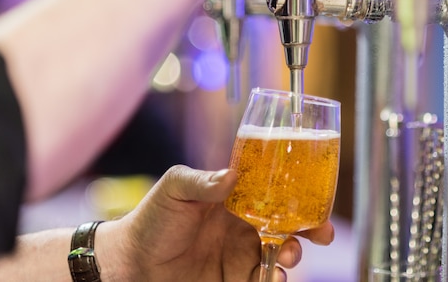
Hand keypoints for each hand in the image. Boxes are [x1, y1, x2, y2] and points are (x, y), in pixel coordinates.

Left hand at [98, 165, 334, 281]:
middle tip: (320, 236)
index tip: (319, 207)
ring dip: (291, 256)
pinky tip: (270, 279)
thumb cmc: (151, 218)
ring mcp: (241, 256)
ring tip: (284, 257)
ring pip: (280, 256)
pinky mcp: (233, 280)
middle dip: (310, 232)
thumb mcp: (175, 188)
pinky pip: (261, 280)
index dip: (302, 200)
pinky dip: (272, 280)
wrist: (128, 263)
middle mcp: (245, 227)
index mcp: (237, 200)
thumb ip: (203, 180)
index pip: (278, 195)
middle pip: (289, 227)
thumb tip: (232, 175)